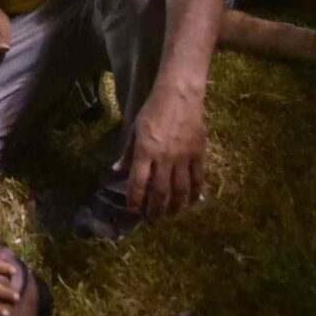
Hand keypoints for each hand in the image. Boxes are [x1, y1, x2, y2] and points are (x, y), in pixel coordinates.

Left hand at [119, 89, 206, 217]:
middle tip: (153, 220)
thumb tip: (116, 171)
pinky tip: (191, 201)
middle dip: (156, 209)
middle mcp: (164, 158)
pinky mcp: (198, 154)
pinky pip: (197, 178)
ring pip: (180, 189)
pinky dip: (194, 193)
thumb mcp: (134, 129)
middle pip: (160, 191)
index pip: (138, 182)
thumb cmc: (153, 110)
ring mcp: (184, 157)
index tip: (133, 210)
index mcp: (145, 151)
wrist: (180, 95)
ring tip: (171, 215)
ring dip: (175, 206)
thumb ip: (127, 152)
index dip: (135, 199)